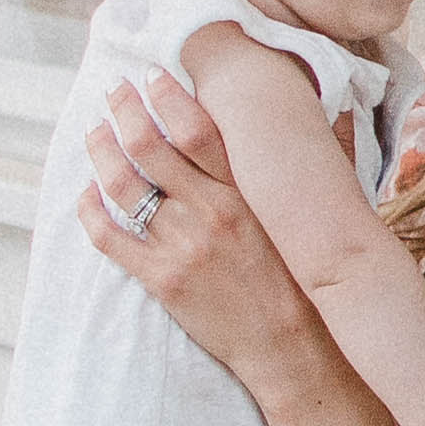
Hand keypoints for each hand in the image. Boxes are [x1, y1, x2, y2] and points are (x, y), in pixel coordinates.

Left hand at [78, 74, 311, 389]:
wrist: (295, 349)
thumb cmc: (311, 281)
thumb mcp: (328, 214)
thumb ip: (333, 157)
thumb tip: (337, 110)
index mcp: (249, 191)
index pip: (197, 127)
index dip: (167, 95)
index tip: (153, 76)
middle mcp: (212, 211)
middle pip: (148, 145)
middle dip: (122, 109)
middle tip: (113, 92)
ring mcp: (183, 246)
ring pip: (122, 184)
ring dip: (100, 151)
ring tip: (95, 134)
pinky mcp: (162, 280)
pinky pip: (109, 237)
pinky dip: (89, 210)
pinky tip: (87, 195)